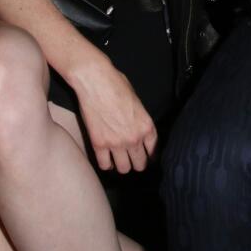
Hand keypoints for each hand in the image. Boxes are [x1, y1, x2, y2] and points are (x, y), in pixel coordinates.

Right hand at [68, 56, 156, 173]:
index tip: (146, 156)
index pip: (154, 151)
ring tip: (119, 159)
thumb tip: (137, 128)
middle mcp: (134, 138)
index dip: (150, 156)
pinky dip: (106, 164)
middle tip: (132, 159)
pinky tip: (106, 158)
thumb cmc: (117, 85)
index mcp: (147, 126)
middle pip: (140, 164)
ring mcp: (116, 143)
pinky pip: (105, 165)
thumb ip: (140, 120)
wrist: (96, 81)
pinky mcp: (98, 144)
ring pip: (124, 169)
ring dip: (122, 165)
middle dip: (137, 162)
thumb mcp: (137, 102)